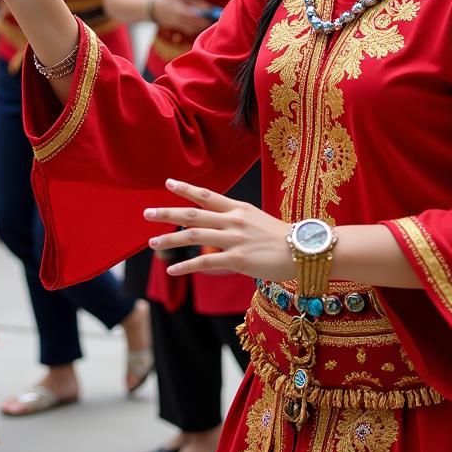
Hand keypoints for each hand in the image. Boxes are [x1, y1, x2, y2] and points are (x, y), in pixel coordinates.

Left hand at [145, 179, 292, 279]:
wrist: (305, 251)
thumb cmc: (282, 238)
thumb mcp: (257, 221)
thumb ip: (237, 221)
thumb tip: (220, 225)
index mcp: (238, 208)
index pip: (206, 195)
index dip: (186, 189)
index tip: (168, 182)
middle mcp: (233, 220)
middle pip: (194, 214)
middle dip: (168, 213)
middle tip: (147, 213)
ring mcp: (235, 239)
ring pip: (195, 236)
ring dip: (170, 240)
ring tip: (152, 243)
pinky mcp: (238, 259)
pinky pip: (206, 261)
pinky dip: (186, 265)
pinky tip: (172, 268)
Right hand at [151, 0, 213, 35]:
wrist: (148, 6)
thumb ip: (194, 1)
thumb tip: (208, 7)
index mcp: (181, 10)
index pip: (199, 17)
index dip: (208, 17)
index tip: (214, 15)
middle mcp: (179, 20)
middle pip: (197, 25)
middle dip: (205, 23)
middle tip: (212, 19)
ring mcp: (175, 25)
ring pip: (192, 29)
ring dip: (199, 26)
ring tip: (205, 21)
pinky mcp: (173, 27)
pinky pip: (186, 30)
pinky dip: (192, 27)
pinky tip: (196, 23)